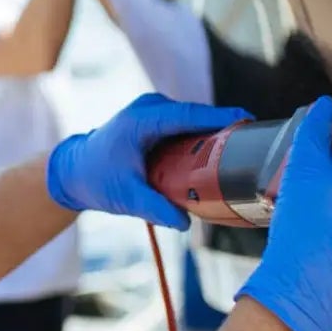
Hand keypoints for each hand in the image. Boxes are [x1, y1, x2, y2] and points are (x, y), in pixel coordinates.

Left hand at [46, 93, 250, 228]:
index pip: (190, 114)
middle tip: (256, 144)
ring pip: (195, 122)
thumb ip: (154, 207)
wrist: (75, 170)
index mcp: (144, 118)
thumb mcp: (125, 196)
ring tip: (246, 150)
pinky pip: (188, 128)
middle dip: (226, 128)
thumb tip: (184, 222)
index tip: (247, 119)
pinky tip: (221, 156)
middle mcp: (152, 108)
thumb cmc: (97, 179)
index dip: (220, 116)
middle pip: (198, 117)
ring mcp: (156, 113)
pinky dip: (203, 140)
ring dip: (216, 134)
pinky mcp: (160, 122)